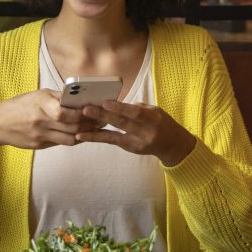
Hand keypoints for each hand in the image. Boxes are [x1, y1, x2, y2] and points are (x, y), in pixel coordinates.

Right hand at [0, 90, 97, 161]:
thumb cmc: (19, 106)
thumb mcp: (37, 95)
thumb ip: (57, 97)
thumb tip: (79, 99)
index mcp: (40, 104)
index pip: (66, 112)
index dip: (83, 113)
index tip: (95, 109)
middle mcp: (41, 121)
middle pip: (72, 126)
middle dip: (90, 124)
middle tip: (103, 120)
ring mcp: (40, 135)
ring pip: (70, 138)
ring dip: (85, 134)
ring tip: (95, 128)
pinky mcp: (39, 145)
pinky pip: (61, 143)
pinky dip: (73, 138)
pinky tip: (81, 134)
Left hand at [76, 100, 195, 166]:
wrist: (172, 144)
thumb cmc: (161, 122)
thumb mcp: (154, 110)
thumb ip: (136, 108)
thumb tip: (113, 103)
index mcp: (153, 119)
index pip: (135, 113)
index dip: (120, 108)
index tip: (105, 102)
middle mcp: (145, 132)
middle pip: (122, 124)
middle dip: (103, 116)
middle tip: (86, 109)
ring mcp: (137, 142)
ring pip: (114, 136)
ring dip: (95, 131)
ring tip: (80, 127)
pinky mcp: (130, 148)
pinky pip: (111, 142)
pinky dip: (96, 138)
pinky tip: (83, 135)